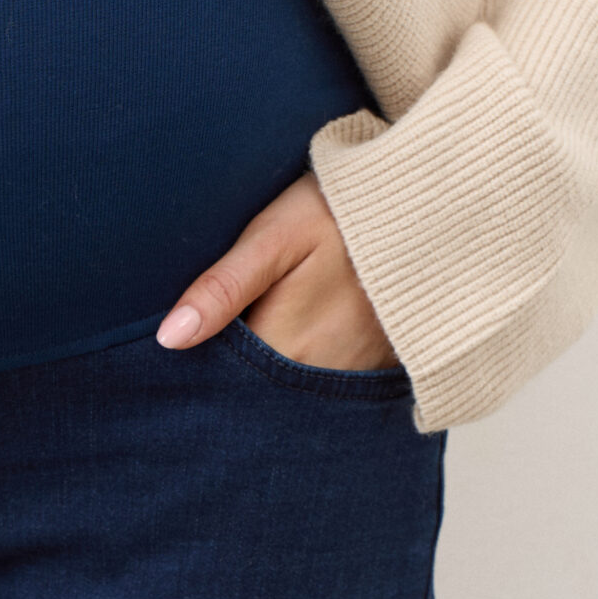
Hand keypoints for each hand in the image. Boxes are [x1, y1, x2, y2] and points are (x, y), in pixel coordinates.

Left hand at [156, 171, 398, 371]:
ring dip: (267, 371)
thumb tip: (170, 338)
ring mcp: (352, 376)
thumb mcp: (274, 238)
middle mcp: (320, 377)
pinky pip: (325, 381)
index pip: (223, 385)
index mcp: (286, 350)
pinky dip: (303, 365)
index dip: (200, 368)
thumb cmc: (341, 213)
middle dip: (231, 375)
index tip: (180, 350)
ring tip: (259, 326)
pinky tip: (297, 331)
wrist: (428, 205)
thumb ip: (222, 289)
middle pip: (255, 393)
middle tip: (221, 334)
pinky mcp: (376, 366)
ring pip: (288, 388)